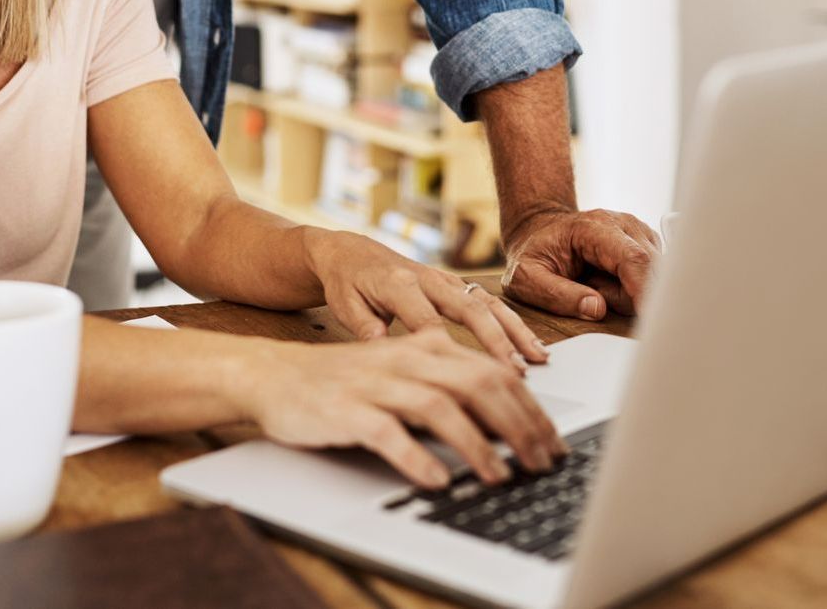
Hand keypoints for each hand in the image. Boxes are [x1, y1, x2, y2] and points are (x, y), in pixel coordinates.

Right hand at [237, 326, 566, 488]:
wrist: (274, 374)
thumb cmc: (345, 380)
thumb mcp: (404, 372)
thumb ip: (450, 386)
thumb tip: (506, 420)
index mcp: (427, 347)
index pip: (493, 370)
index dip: (529, 406)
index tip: (551, 440)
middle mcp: (407, 359)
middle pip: (477, 384)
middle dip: (518, 425)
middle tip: (541, 461)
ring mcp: (376, 383)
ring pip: (440, 407)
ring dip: (477, 445)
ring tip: (500, 476)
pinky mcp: (346, 409)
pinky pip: (388, 432)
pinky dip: (416, 456)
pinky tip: (437, 479)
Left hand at [307, 230, 547, 368]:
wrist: (350, 252)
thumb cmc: (347, 282)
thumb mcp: (346, 305)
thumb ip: (366, 327)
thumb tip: (384, 353)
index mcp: (399, 284)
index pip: (427, 319)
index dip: (447, 348)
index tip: (466, 377)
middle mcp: (429, 278)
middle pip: (469, 309)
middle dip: (496, 340)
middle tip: (516, 370)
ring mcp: (445, 280)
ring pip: (487, 304)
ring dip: (514, 330)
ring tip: (537, 357)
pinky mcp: (454, 285)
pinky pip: (488, 302)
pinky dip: (511, 322)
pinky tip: (530, 344)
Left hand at [501, 208, 661, 320]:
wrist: (541, 229)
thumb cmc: (534, 251)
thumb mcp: (527, 277)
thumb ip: (556, 294)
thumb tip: (596, 309)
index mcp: (595, 227)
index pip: (633, 259)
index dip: (645, 291)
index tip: (649, 322)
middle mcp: (623, 224)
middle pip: (649, 272)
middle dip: (627, 298)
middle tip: (591, 293)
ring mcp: (638, 232)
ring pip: (653, 278)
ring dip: (627, 294)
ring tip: (594, 284)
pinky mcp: (645, 244)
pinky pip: (651, 279)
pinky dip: (631, 290)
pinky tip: (608, 281)